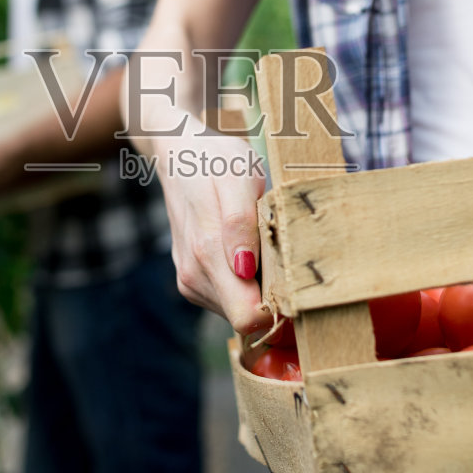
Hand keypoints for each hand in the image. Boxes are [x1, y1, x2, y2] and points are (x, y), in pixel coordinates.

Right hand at [156, 126, 270, 334]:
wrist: (178, 155)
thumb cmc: (216, 161)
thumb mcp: (237, 175)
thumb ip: (240, 222)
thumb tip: (244, 268)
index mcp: (208, 254)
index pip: (248, 318)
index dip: (276, 309)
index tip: (293, 283)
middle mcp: (194, 277)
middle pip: (247, 318)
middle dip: (271, 296)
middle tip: (283, 255)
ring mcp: (190, 281)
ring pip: (238, 310)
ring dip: (258, 286)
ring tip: (261, 246)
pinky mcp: (192, 281)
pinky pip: (229, 299)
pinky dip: (245, 282)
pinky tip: (248, 250)